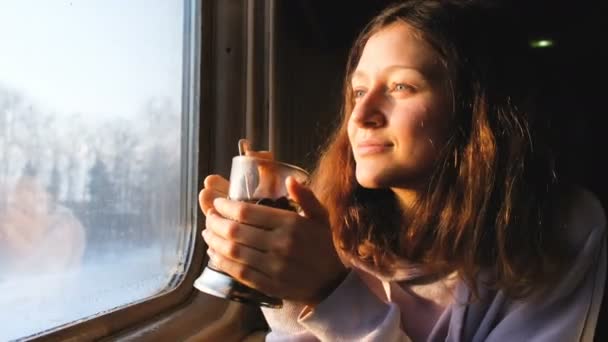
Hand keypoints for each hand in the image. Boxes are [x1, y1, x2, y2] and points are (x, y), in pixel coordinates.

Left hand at [202, 176, 347, 304]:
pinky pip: (238, 272)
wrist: (330, 282)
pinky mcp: (268, 285)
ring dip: (214, 241)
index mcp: (291, 224)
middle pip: (235, 231)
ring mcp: (274, 267)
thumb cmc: (322, 244)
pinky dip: (221, 262)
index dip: (226, 206)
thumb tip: (289, 179)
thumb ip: (305, 196)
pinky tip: (214, 254)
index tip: (218, 203)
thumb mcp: (320, 216)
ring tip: (207, 233)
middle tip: (209, 216)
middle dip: (215, 222)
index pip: (247, 212)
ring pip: (233, 252)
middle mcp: (281, 245)